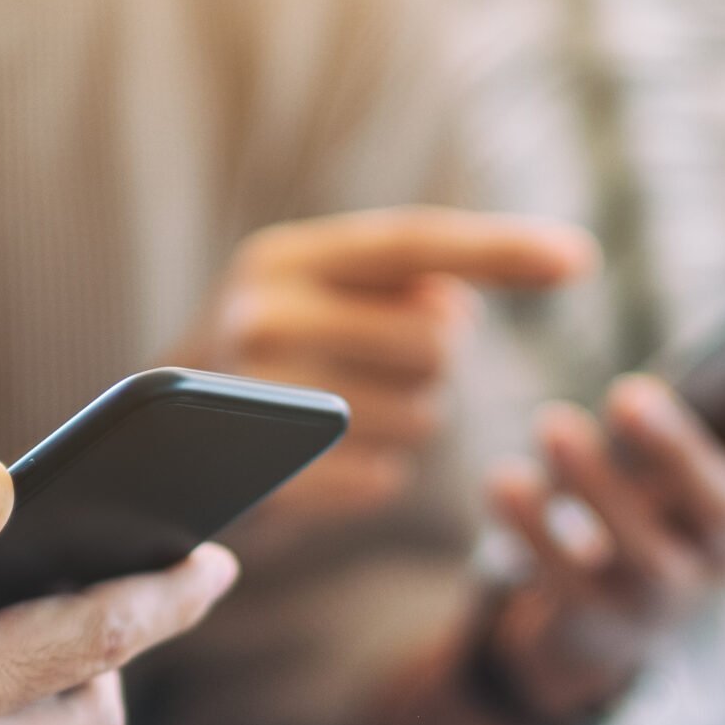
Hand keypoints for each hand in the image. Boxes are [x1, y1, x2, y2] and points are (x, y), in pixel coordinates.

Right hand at [183, 207, 597, 519]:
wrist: (143, 453)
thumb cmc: (261, 363)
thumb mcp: (310, 298)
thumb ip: (397, 284)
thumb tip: (461, 306)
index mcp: (281, 260)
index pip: (412, 242)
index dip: (500, 250)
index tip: (581, 259)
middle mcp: (262, 318)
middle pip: (435, 341)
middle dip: (434, 362)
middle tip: (378, 370)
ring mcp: (261, 403)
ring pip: (421, 416)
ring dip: (407, 422)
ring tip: (337, 418)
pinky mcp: (269, 481)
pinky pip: (385, 477)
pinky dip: (374, 473)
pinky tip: (325, 465)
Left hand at [480, 314, 724, 723]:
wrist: (625, 615)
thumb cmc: (678, 501)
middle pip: (716, 511)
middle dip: (677, 451)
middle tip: (628, 392)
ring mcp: (667, 597)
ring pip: (640, 552)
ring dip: (594, 487)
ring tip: (551, 424)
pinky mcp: (600, 618)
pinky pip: (567, 581)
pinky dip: (534, 531)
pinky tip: (504, 480)